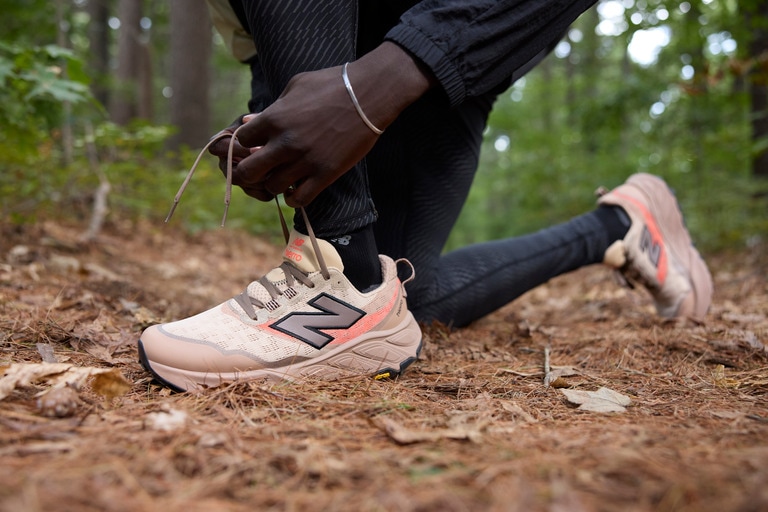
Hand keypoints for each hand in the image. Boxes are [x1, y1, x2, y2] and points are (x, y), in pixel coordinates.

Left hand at [218, 42, 435, 207]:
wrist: (369, 95)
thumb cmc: (331, 84)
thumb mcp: (295, 87)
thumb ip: (270, 109)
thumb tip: (247, 122)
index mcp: (274, 118)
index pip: (241, 141)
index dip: (245, 145)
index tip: (254, 146)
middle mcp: (285, 142)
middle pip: (249, 171)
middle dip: (249, 173)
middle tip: (259, 170)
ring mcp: (306, 160)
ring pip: (273, 188)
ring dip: (273, 185)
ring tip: (281, 179)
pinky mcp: (326, 173)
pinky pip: (300, 199)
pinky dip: (293, 198)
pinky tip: (296, 190)